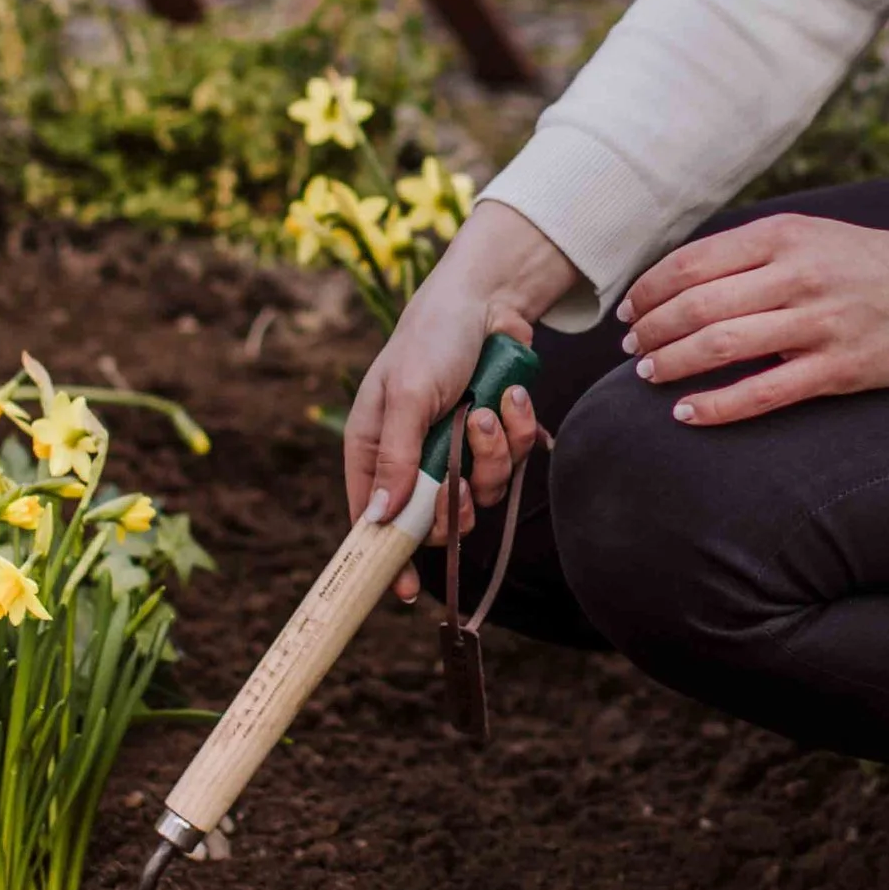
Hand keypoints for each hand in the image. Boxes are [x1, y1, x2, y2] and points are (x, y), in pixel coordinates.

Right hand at [343, 198, 572, 602]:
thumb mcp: (407, 395)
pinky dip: (517, 430)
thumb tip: (380, 520)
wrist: (489, 297)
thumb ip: (398, 458)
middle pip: (434, 518)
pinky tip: (510, 396)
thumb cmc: (431, 339)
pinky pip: (512, 460)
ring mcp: (456, 448)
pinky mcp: (494, 435)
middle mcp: (414, 455)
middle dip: (456, 503)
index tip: (403, 592)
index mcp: (374, 447)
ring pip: (480, 490)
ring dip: (492, 455)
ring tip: (487, 410)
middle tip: (460, 488)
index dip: (386, 556)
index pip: (372, 519)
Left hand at [617, 213, 888, 429]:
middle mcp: (797, 275)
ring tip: (648, 374)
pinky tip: (686, 412)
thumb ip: (752, 252)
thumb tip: (680, 279)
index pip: (693, 262)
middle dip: (651, 330)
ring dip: (671, 363)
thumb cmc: (869, 263)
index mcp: (784, 236)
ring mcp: (818, 324)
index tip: (628, 310)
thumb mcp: (811, 235)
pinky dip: (715, 406)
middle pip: (697, 306)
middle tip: (631, 347)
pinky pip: (762, 393)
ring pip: (721, 346)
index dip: (649, 289)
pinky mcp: (837, 370)